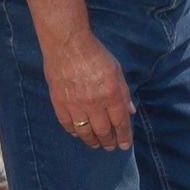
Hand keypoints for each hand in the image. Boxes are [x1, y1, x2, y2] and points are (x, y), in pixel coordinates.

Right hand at [49, 32, 134, 149]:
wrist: (67, 43)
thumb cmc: (95, 54)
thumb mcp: (117, 71)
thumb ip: (124, 93)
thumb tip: (130, 112)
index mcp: (111, 94)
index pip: (120, 123)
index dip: (124, 136)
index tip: (125, 145)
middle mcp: (94, 103)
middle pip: (103, 131)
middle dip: (109, 142)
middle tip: (111, 147)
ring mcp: (75, 104)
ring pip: (85, 132)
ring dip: (92, 141)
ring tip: (97, 145)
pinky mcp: (59, 102)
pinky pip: (67, 124)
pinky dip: (74, 132)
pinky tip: (79, 134)